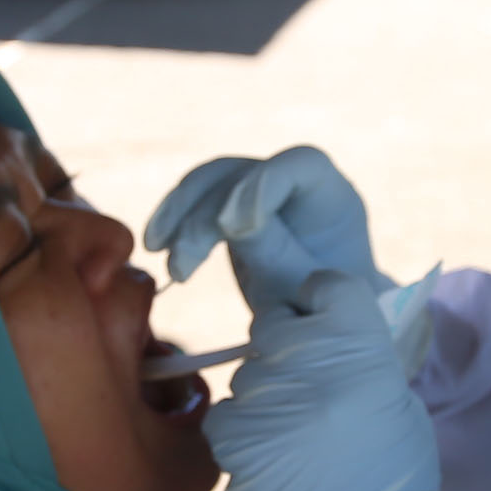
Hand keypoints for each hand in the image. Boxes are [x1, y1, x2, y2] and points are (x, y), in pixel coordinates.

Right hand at [145, 146, 385, 311]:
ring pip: (211, 181)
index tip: (228, 227)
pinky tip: (158, 248)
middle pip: (241, 173)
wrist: (319, 323)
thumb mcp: (300, 288)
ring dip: (179, 212)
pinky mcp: (234, 208)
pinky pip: (198, 200)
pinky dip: (175, 220)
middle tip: (182, 264)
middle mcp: (296, 184)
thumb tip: (229, 220)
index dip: (260, 187)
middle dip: (204, 214)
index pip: (298, 166)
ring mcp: (262, 192)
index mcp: (332, 196)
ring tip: (159, 253)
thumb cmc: (322, 309)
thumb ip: (274, 252)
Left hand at [204, 271, 438, 490]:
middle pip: (274, 323)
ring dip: (265, 394)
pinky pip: (226, 414)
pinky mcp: (230, 430)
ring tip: (295, 438)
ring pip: (248, 373)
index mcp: (355, 337)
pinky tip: (272, 458)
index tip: (326, 325)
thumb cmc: (394, 471)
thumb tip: (331, 342)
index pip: (324, 284)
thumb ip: (359, 359)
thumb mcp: (395, 397)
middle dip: (286, 348)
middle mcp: (303, 352)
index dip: (322, 304)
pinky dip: (242, 432)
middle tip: (308, 390)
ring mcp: (260, 390)